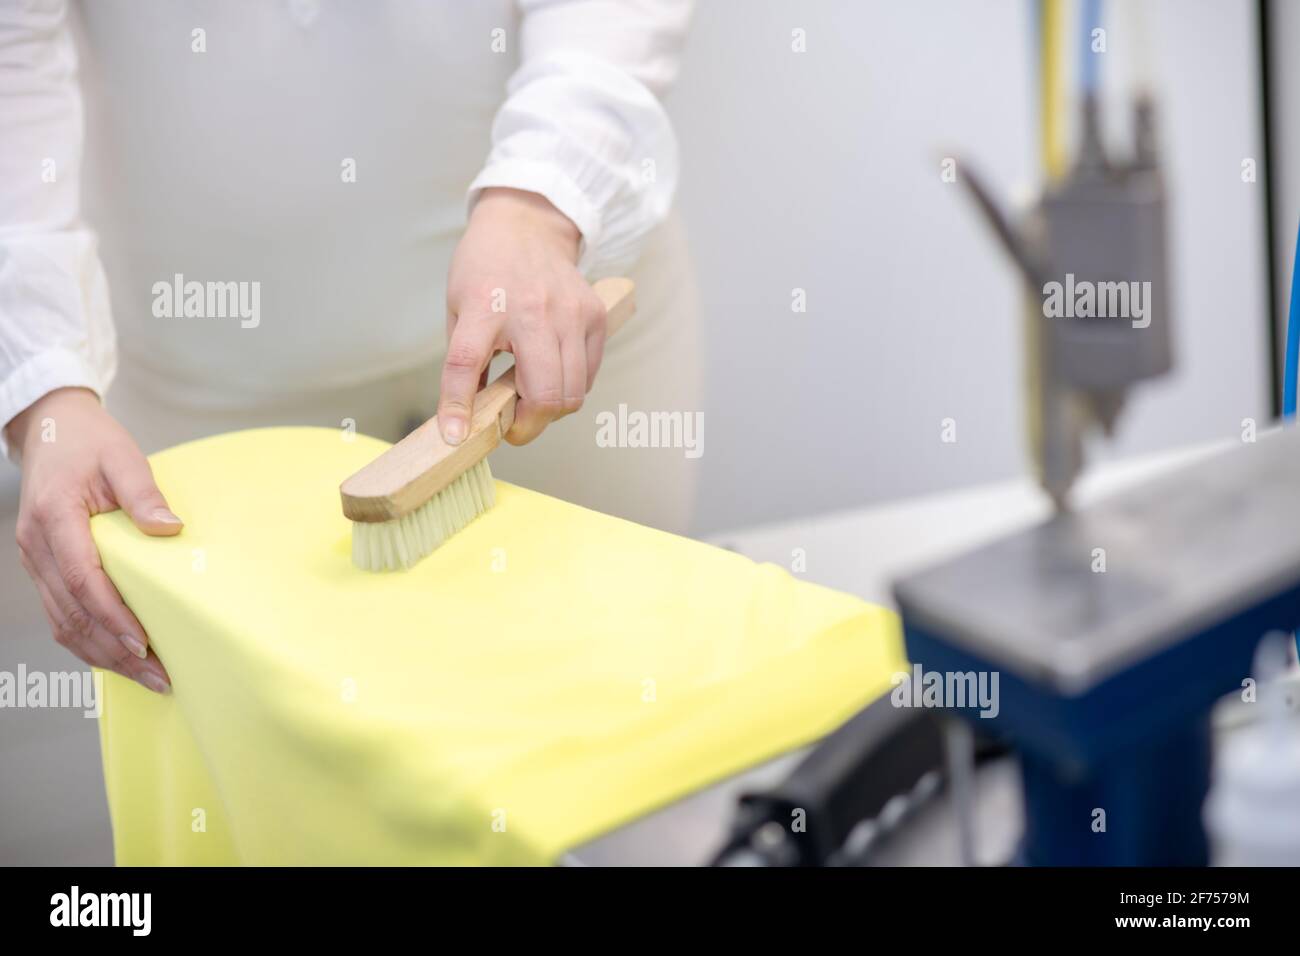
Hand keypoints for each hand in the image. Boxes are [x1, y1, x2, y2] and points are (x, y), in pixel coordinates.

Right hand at [7, 388, 178, 692]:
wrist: (52, 430)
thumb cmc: (90, 442)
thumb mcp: (123, 456)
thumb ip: (144, 493)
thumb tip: (170, 529)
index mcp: (54, 516)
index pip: (81, 577)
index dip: (111, 614)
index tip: (143, 642)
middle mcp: (35, 544)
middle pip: (72, 611)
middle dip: (114, 649)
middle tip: (158, 676)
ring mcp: (33, 559)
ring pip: (63, 621)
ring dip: (102, 654)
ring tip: (147, 677)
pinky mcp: (42, 567)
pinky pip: (61, 613)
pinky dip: (89, 640)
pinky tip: (119, 657)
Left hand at [441, 187, 606, 445]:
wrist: (527, 227)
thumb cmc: (486, 271)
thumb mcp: (459, 310)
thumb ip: (466, 363)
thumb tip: (470, 418)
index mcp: (484, 307)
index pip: (465, 363)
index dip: (459, 406)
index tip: (457, 435)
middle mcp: (533, 311)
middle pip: (545, 394)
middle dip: (529, 425)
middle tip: (514, 425)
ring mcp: (570, 314)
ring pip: (573, 394)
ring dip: (551, 410)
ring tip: (531, 397)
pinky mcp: (595, 317)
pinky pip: (588, 377)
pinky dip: (570, 388)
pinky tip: (552, 373)